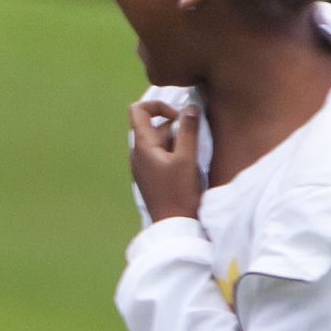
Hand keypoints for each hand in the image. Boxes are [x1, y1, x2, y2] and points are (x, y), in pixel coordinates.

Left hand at [128, 95, 205, 224]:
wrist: (173, 225)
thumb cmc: (179, 192)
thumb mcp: (187, 158)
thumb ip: (188, 131)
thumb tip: (190, 107)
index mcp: (142, 146)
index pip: (138, 110)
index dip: (158, 106)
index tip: (178, 118)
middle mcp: (137, 153)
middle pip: (153, 127)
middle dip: (175, 128)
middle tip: (192, 143)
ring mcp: (142, 165)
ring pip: (159, 142)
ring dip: (176, 142)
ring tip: (191, 157)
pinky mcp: (150, 176)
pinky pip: (160, 155)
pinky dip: (173, 154)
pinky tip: (186, 168)